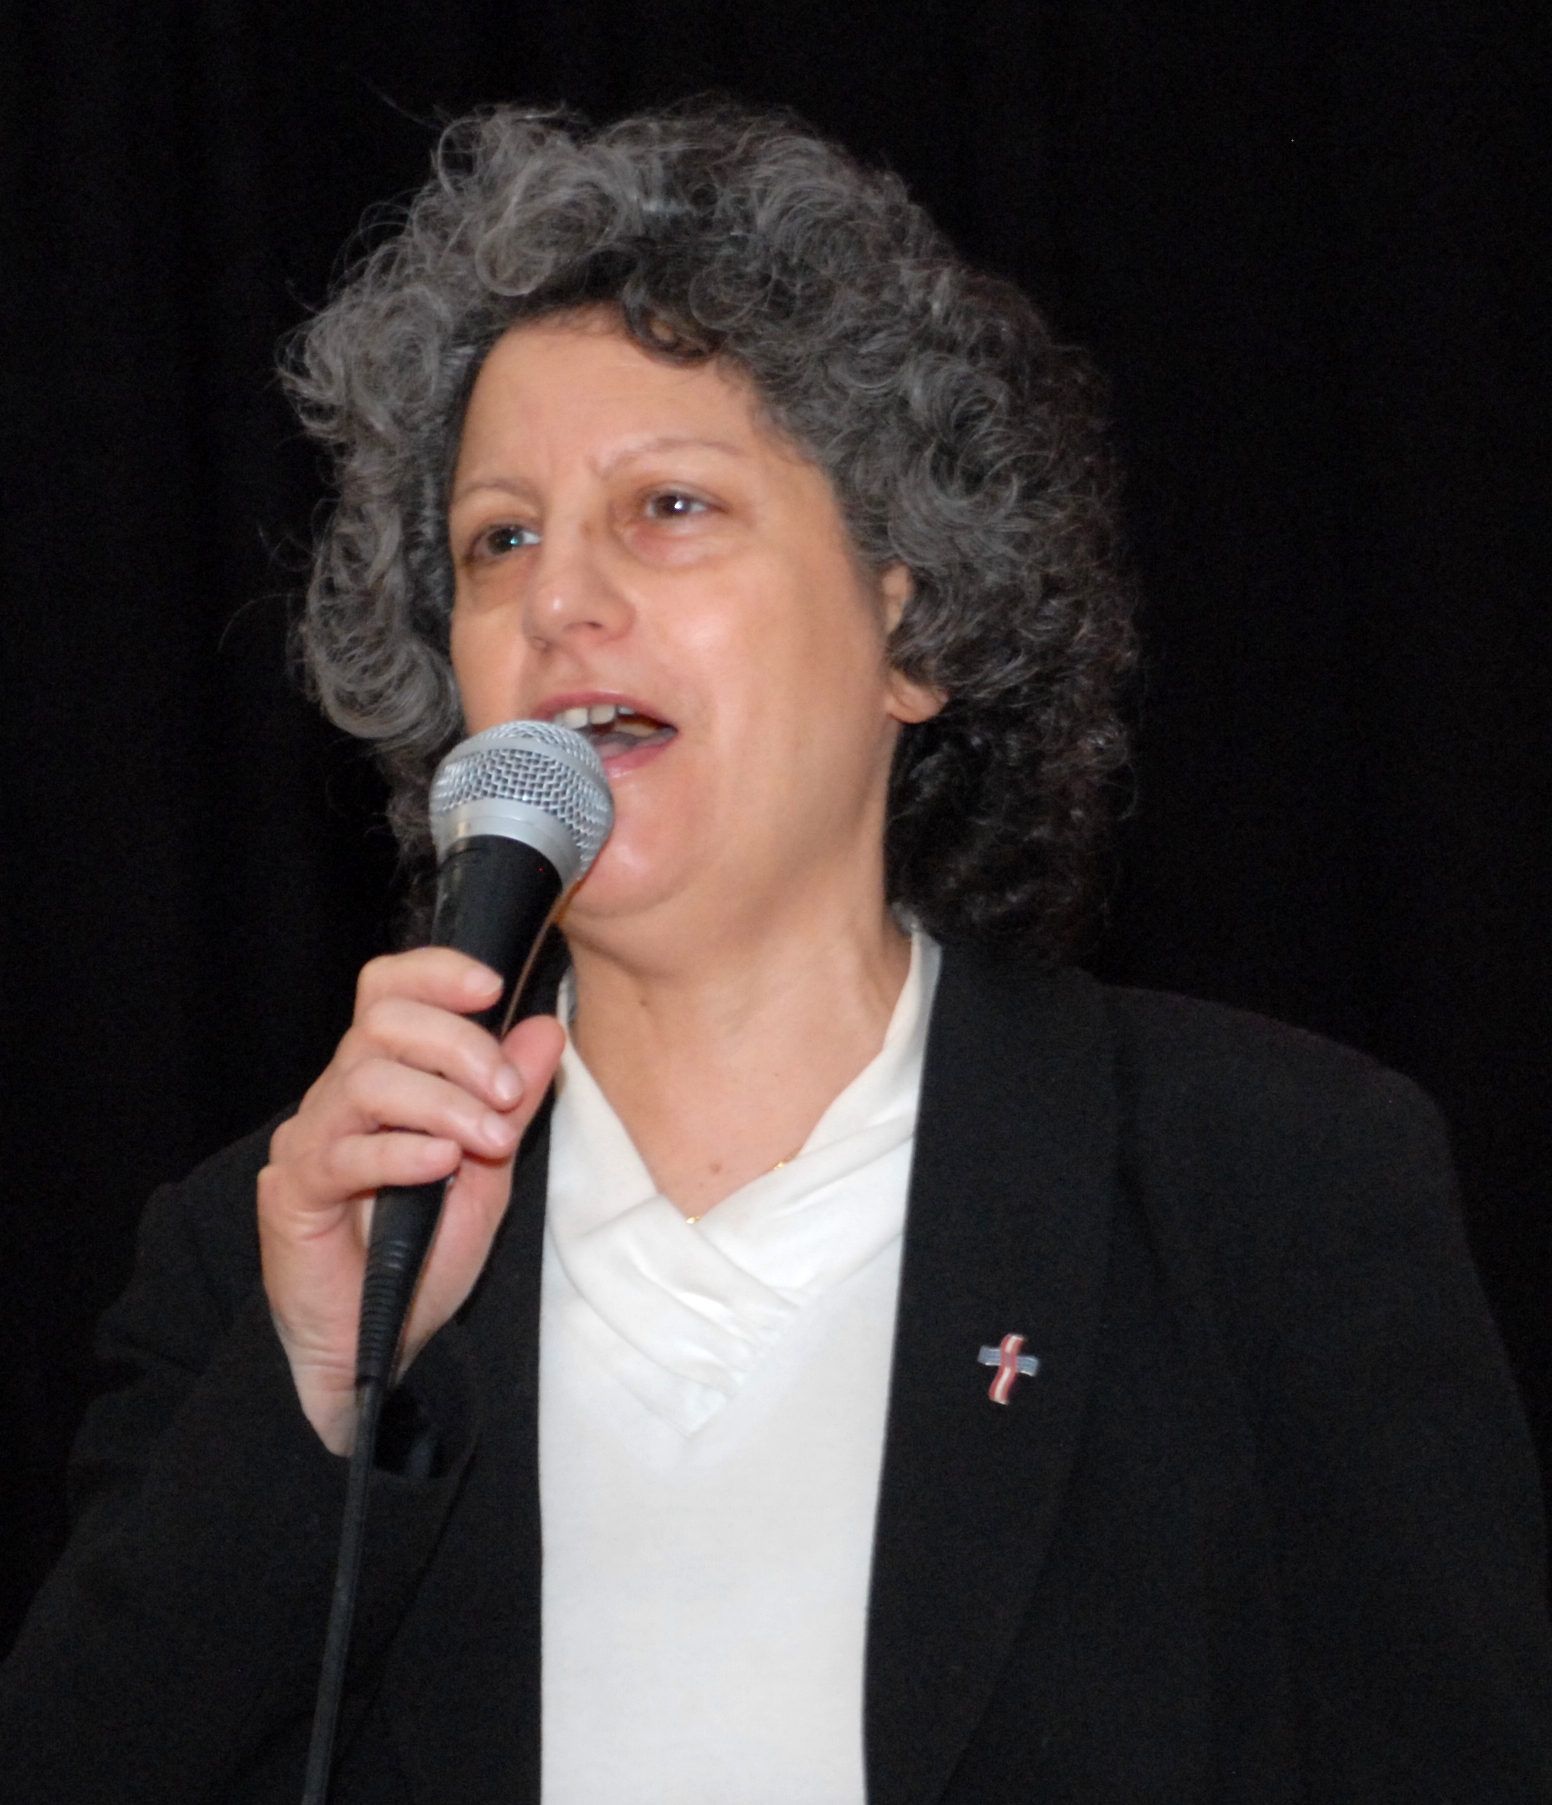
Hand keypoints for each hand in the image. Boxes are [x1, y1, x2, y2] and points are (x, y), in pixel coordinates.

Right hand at [257, 948, 563, 1452]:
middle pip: (383, 1021)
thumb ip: (513, 1100)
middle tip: (508, 1093)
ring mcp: (311, 1140)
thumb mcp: (489, 1170)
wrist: (375, 1347)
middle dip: (460, 1045)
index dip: (434, 973)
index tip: (492, 985)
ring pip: (367, 1078)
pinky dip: (402, 1151)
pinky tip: (442, 1165)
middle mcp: (339, 1096)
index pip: (389, 990)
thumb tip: (545, 1028)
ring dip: (444, 1102)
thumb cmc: (422, 1258)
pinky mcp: (294, 1191)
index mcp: (383, 1077)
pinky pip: (345, 1153)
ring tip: (490, 1141)